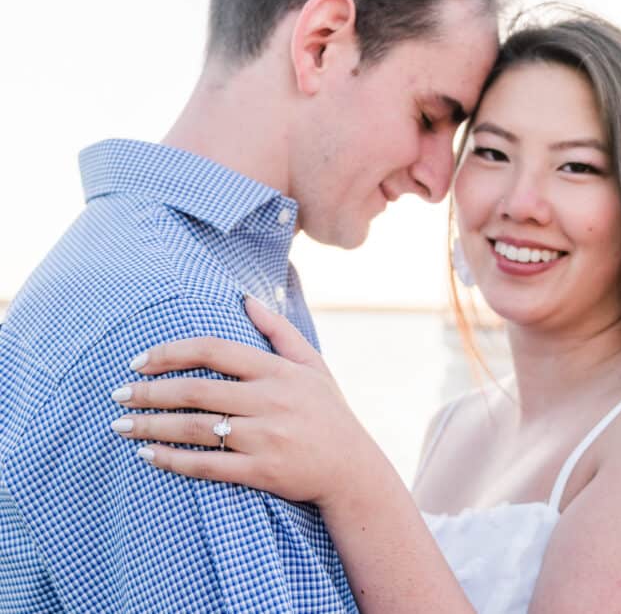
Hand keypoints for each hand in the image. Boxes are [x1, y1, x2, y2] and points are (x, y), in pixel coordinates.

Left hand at [110, 296, 358, 507]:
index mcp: (278, 371)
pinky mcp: (262, 472)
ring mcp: (265, 438)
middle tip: (118, 395)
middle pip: (196, 390)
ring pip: (195, 428)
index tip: (139, 361)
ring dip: (151, 426)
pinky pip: (208, 465)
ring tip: (121, 425)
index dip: (171, 352)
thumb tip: (246, 298)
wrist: (352, 470)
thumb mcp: (314, 365)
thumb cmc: (329, 414)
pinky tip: (148, 455)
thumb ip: (280, 332)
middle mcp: (270, 401)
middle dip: (149, 392)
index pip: (215, 350)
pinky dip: (173, 460)